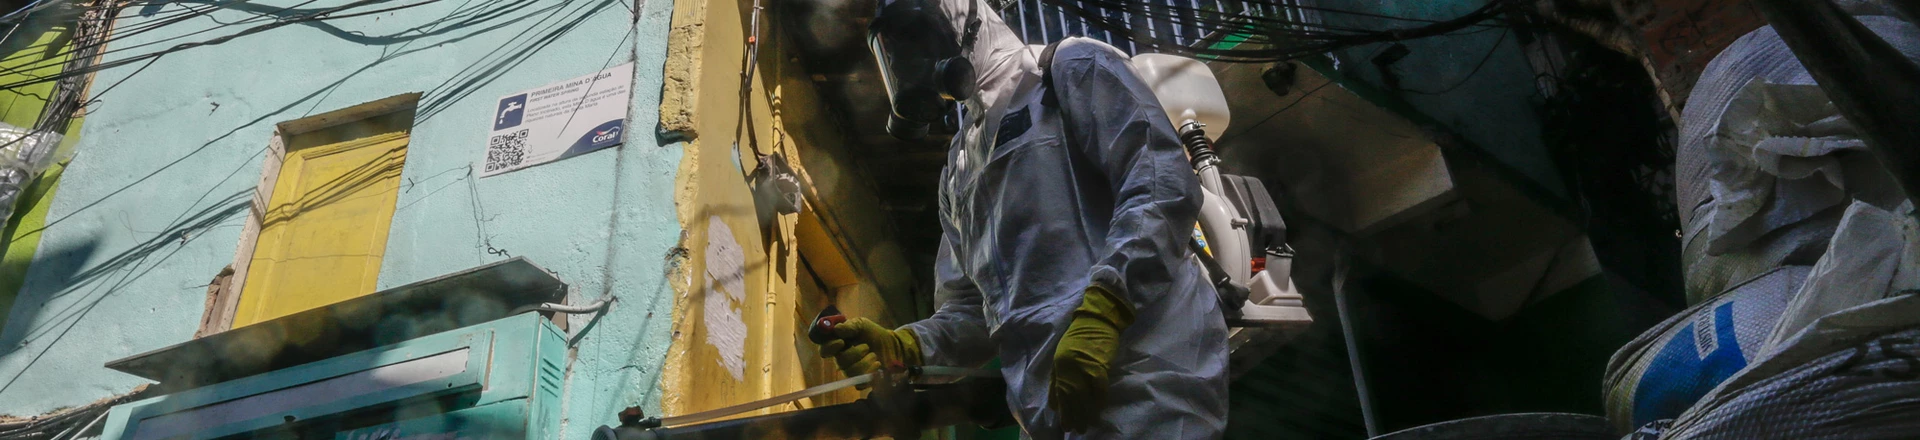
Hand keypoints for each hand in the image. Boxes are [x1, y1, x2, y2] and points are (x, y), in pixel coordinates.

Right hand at [817, 317, 920, 377]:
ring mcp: (850, 372)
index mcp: (837, 345)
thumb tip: (836, 329)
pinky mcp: (860, 381)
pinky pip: (860, 381)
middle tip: (866, 346)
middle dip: (856, 353)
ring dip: (865, 361)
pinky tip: (877, 364)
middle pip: (839, 362)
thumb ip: (850, 326)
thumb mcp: (862, 325)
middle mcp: (841, 360)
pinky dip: (871, 371)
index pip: (824, 350)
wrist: (892, 346)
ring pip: (850, 372)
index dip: (830, 348)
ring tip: (874, 355)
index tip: (841, 342)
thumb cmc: (874, 334)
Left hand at [1048, 286, 1134, 432]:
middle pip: (1070, 396)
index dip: (1062, 409)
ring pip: (1083, 394)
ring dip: (1085, 411)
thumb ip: (1056, 379)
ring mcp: (1083, 365)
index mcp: (1058, 365)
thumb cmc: (1080, 337)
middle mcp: (1068, 366)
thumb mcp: (1061, 356)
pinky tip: (1100, 408)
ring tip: (1087, 424)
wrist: (1097, 319)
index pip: (1059, 392)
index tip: (1065, 424)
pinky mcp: (1099, 363)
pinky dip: (1099, 399)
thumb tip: (1053, 404)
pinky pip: (1099, 386)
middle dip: (1073, 414)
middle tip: (1076, 428)